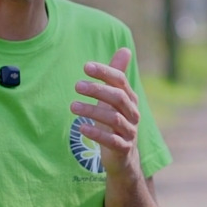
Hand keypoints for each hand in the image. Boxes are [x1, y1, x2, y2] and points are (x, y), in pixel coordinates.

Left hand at [71, 47, 140, 177]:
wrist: (123, 157)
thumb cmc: (116, 122)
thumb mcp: (115, 98)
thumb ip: (117, 75)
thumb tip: (125, 49)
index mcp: (130, 98)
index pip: (120, 81)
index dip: (105, 72)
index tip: (85, 67)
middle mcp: (133, 113)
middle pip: (118, 97)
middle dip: (97, 90)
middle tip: (76, 85)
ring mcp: (129, 131)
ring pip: (114, 118)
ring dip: (92, 111)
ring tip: (72, 106)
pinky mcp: (123, 148)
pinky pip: (112, 140)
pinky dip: (97, 134)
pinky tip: (81, 128)